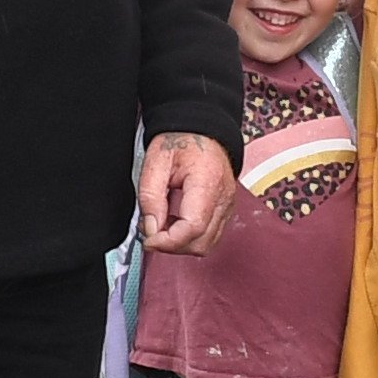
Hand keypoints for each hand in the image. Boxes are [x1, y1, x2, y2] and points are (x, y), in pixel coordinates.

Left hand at [136, 131, 229, 255]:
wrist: (201, 131)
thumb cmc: (181, 141)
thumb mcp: (155, 163)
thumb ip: (150, 198)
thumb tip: (151, 229)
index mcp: (207, 183)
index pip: (193, 227)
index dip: (168, 241)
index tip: (149, 239)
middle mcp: (223, 198)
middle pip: (201, 242)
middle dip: (172, 245)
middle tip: (152, 231)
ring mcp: (228, 206)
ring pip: (206, 244)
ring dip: (181, 243)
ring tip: (163, 224)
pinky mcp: (225, 210)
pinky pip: (209, 235)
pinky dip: (190, 237)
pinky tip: (175, 222)